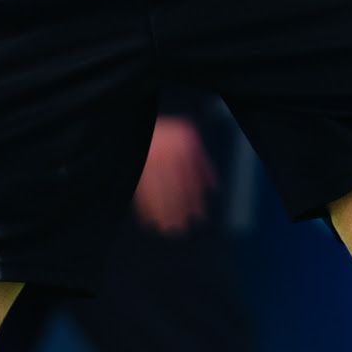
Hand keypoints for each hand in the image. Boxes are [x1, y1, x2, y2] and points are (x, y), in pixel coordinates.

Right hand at [131, 115, 212, 234]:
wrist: (137, 122)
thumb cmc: (167, 134)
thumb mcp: (188, 141)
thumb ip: (202, 162)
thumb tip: (214, 188)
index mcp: (184, 148)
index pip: (192, 180)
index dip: (196, 201)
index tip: (199, 217)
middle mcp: (168, 154)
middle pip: (175, 189)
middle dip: (178, 212)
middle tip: (181, 230)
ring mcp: (150, 159)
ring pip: (157, 193)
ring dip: (162, 214)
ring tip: (166, 229)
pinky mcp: (137, 167)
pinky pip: (141, 191)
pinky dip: (145, 207)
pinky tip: (148, 221)